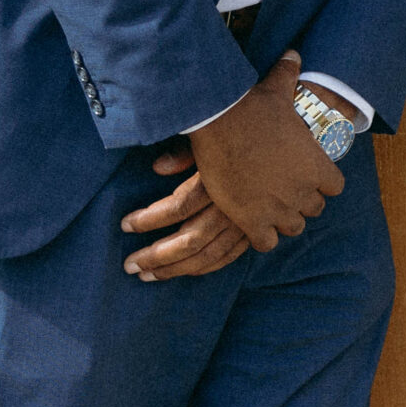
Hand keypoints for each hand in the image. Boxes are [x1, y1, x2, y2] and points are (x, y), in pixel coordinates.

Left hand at [120, 140, 249, 281]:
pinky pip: (228, 257)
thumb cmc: (241, 131)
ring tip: (147, 274)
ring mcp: (246, 222)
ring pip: (208, 255)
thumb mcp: (212, 135)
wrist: (280, 139)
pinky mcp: (254, 230)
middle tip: (129, 265)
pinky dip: (204, 267)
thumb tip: (157, 168)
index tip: (125, 224)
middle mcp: (234, 206)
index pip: (178, 206)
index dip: (149, 218)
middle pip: (191, 239)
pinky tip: (183, 271)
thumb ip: (184, 153)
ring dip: (175, 269)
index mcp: (220, 180)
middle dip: (157, 256)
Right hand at [188, 51, 344, 251]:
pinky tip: (251, 222)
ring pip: (293, 228)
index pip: (335, 188)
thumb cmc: (253, 106)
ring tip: (269, 208)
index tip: (308, 176)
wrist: (220, 123)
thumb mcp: (278, 89)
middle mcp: (303, 191)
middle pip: (314, 210)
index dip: (322, 183)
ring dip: (283, 220)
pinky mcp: (252, 220)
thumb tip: (294, 53)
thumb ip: (290, 75)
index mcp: (318, 166)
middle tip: (285, 191)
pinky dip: (261, 236)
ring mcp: (278, 208)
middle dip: (302, 202)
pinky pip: (266, 243)